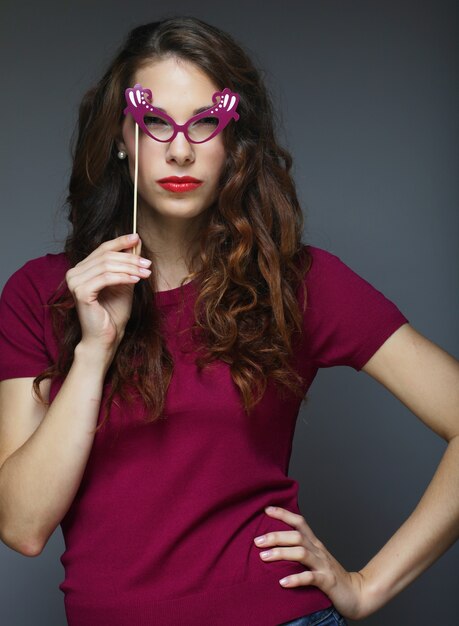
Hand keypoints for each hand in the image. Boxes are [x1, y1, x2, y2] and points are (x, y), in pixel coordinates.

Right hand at [66, 233, 151, 355]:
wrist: (106, 338)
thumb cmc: (114, 313)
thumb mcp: (125, 283)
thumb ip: (127, 264)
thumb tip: (136, 242)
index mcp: (82, 269)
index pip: (102, 248)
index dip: (120, 241)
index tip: (137, 237)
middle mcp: (74, 273)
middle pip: (106, 255)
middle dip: (130, 258)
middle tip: (148, 264)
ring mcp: (75, 282)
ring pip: (107, 265)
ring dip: (130, 267)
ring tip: (146, 273)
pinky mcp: (81, 292)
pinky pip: (106, 278)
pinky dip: (123, 277)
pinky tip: (136, 280)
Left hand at [253, 506, 368, 619]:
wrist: (358, 594)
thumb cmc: (330, 576)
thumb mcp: (315, 559)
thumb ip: (299, 551)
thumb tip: (274, 546)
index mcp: (315, 543)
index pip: (299, 523)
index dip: (284, 514)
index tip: (266, 510)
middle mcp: (319, 551)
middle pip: (297, 536)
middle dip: (276, 536)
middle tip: (257, 541)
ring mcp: (323, 565)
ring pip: (302, 553)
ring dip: (281, 553)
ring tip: (264, 557)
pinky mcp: (327, 582)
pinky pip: (310, 578)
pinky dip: (296, 579)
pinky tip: (282, 582)